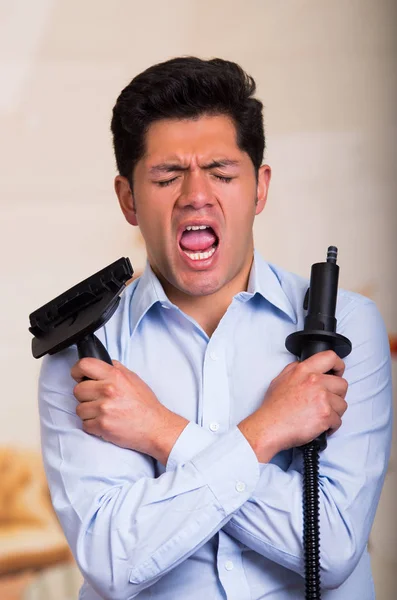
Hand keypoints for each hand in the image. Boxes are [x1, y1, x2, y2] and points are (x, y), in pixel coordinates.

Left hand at [71, 358, 187, 464]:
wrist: (155, 427)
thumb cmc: (145, 404)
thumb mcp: (133, 378)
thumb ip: (116, 369)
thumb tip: (102, 363)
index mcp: (115, 376)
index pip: (84, 365)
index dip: (77, 371)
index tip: (79, 376)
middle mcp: (108, 390)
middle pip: (77, 390)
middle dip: (85, 395)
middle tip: (98, 399)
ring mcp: (104, 409)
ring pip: (79, 409)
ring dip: (89, 412)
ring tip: (104, 412)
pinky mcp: (102, 426)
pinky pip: (85, 424)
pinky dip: (93, 425)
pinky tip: (106, 422)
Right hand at [238, 350, 347, 462]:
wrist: (269, 427)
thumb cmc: (273, 408)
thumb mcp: (279, 380)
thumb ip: (295, 369)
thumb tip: (304, 366)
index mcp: (303, 371)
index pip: (330, 357)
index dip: (338, 365)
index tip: (338, 372)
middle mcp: (314, 381)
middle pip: (342, 384)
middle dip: (337, 395)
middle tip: (327, 402)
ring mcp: (321, 398)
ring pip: (342, 404)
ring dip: (334, 412)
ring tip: (320, 416)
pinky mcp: (325, 415)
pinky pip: (338, 420)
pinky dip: (331, 426)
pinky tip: (319, 426)